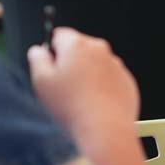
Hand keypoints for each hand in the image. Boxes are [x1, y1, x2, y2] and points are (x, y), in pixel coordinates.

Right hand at [27, 28, 139, 144]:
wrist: (105, 130)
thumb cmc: (73, 107)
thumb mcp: (41, 82)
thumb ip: (37, 59)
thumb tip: (38, 51)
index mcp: (77, 45)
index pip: (59, 34)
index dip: (52, 50)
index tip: (49, 65)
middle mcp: (100, 50)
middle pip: (79, 48)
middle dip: (70, 63)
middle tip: (62, 87)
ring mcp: (116, 65)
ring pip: (95, 64)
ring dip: (86, 75)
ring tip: (79, 100)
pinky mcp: (126, 81)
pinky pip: (109, 79)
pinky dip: (101, 87)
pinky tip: (94, 105)